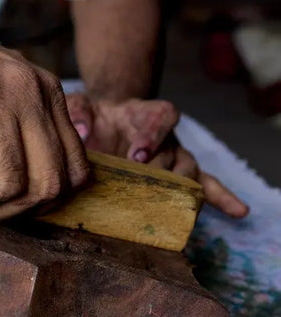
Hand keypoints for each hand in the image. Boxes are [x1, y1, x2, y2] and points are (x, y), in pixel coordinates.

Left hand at [65, 93, 248, 217]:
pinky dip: (221, 198)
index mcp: (149, 114)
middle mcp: (168, 135)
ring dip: (183, 188)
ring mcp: (176, 156)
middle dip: (162, 171)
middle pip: (176, 152)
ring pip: (190, 171)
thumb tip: (81, 132)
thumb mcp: (81, 105)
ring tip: (177, 206)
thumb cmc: (94, 116)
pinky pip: (205, 185)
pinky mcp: (177, 174)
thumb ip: (78, 112)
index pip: (162, 118)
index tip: (137, 155)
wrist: (103, 127)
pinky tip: (238, 212)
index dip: (153, 136)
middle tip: (145, 187)